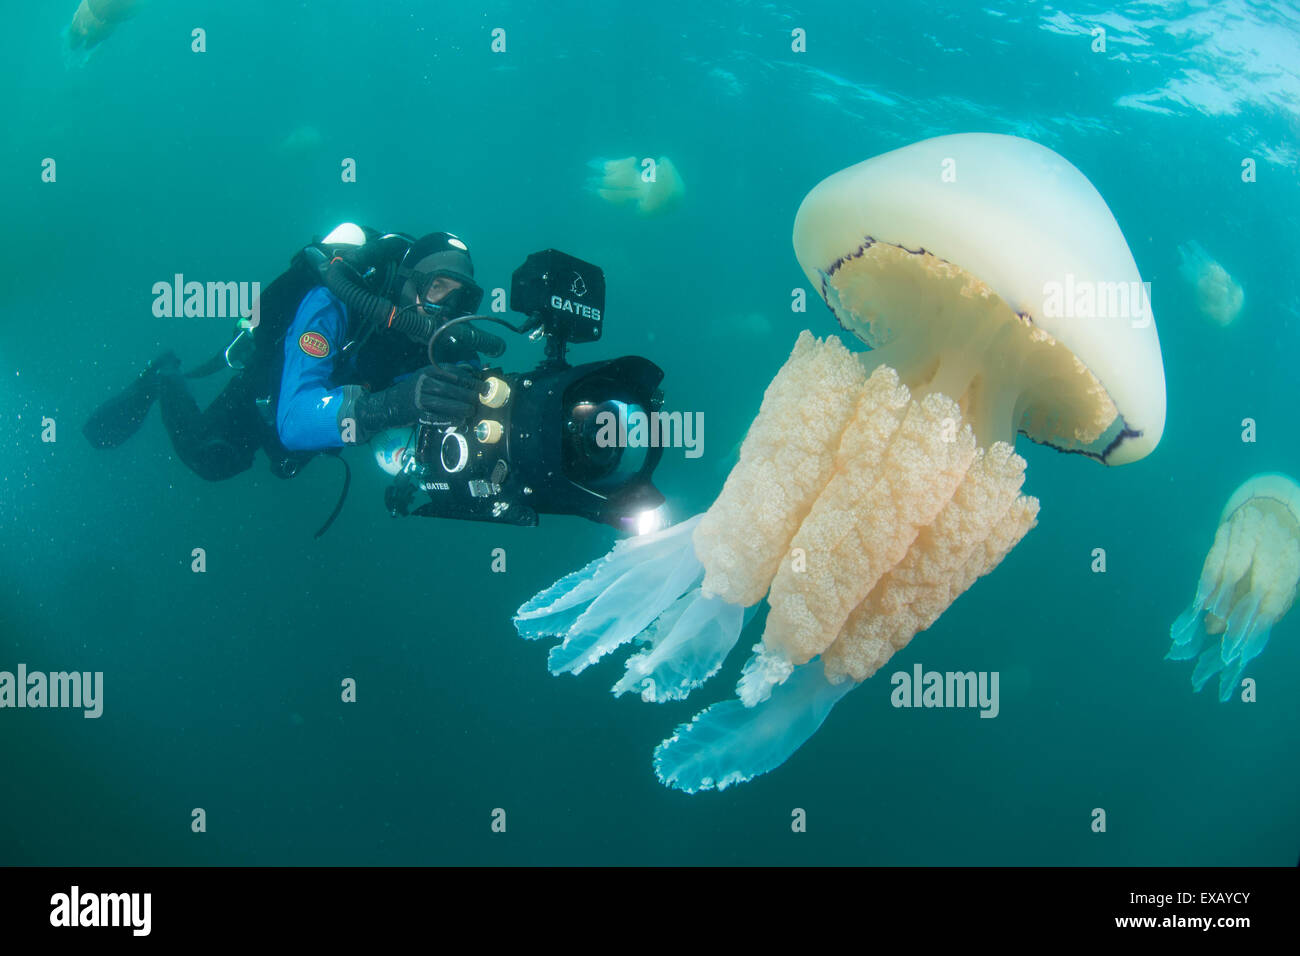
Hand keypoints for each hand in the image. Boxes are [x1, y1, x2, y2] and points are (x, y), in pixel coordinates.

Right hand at [353, 365, 481, 438]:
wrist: (387, 404)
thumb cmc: (412, 391)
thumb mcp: (424, 377)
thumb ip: (443, 376)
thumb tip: (470, 376)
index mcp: (426, 371)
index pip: (450, 372)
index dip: (468, 378)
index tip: (481, 384)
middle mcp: (422, 383)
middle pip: (449, 388)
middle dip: (468, 394)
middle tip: (479, 399)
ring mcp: (419, 399)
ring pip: (444, 402)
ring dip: (461, 407)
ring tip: (471, 410)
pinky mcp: (417, 414)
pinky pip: (436, 417)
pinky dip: (450, 419)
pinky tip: (460, 421)